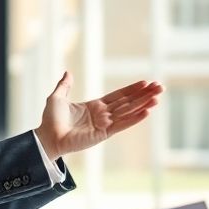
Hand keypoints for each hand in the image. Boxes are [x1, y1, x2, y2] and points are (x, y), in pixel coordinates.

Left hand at [34, 72, 161, 157]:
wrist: (47, 137)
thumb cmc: (50, 120)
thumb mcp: (57, 97)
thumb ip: (65, 85)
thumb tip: (68, 72)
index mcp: (95, 106)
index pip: (119, 96)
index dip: (132, 89)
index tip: (146, 82)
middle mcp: (103, 115)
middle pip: (128, 102)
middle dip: (144, 95)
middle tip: (160, 87)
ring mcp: (104, 124)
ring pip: (128, 112)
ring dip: (143, 105)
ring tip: (158, 98)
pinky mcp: (103, 134)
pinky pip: (122, 124)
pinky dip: (134, 119)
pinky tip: (147, 112)